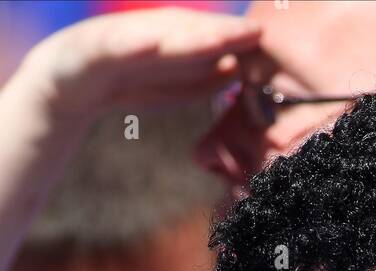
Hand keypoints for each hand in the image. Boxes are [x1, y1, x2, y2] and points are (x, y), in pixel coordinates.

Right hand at [20, 6, 262, 121]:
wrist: (66, 89)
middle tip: (251, 32)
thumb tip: (238, 68)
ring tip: (217, 36)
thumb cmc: (124, 82)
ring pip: (157, 35)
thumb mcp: (168, 84)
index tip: (263, 37)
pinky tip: (152, 43)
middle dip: (219, 31)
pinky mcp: (92, 50)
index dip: (233, 36)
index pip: (204, 38)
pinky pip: (113, 46)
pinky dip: (132, 44)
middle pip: (187, 31)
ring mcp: (120, 39)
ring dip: (187, 35)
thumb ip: (201, 77)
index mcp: (166, 43)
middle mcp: (147, 34)